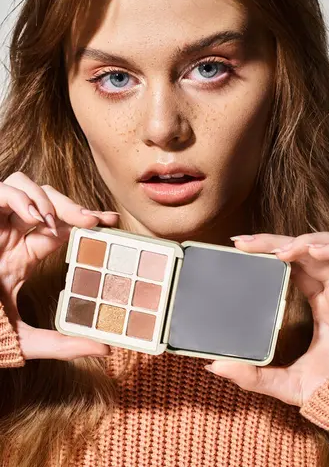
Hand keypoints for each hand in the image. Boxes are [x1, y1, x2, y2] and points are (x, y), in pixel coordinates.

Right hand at [0, 171, 119, 360]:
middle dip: (71, 205)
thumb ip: (62, 344)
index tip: (111, 221)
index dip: (87, 218)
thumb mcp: (25, 339)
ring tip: (54, 222)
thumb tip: (105, 349)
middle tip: (93, 222)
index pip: (62, 226)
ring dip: (44, 198)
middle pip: (47, 200)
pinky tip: (34, 218)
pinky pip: (0, 190)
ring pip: (24, 185)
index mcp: (24, 254)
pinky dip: (19, 197)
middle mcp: (11, 234)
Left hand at [205, 231, 328, 405]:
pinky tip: (314, 253)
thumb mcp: (288, 382)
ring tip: (281, 252)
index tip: (239, 246)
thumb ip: (254, 376)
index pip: (294, 262)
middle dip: (276, 240)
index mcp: (321, 300)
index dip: (270, 248)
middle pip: (308, 247)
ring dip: (307, 240)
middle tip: (245, 243)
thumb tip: (216, 367)